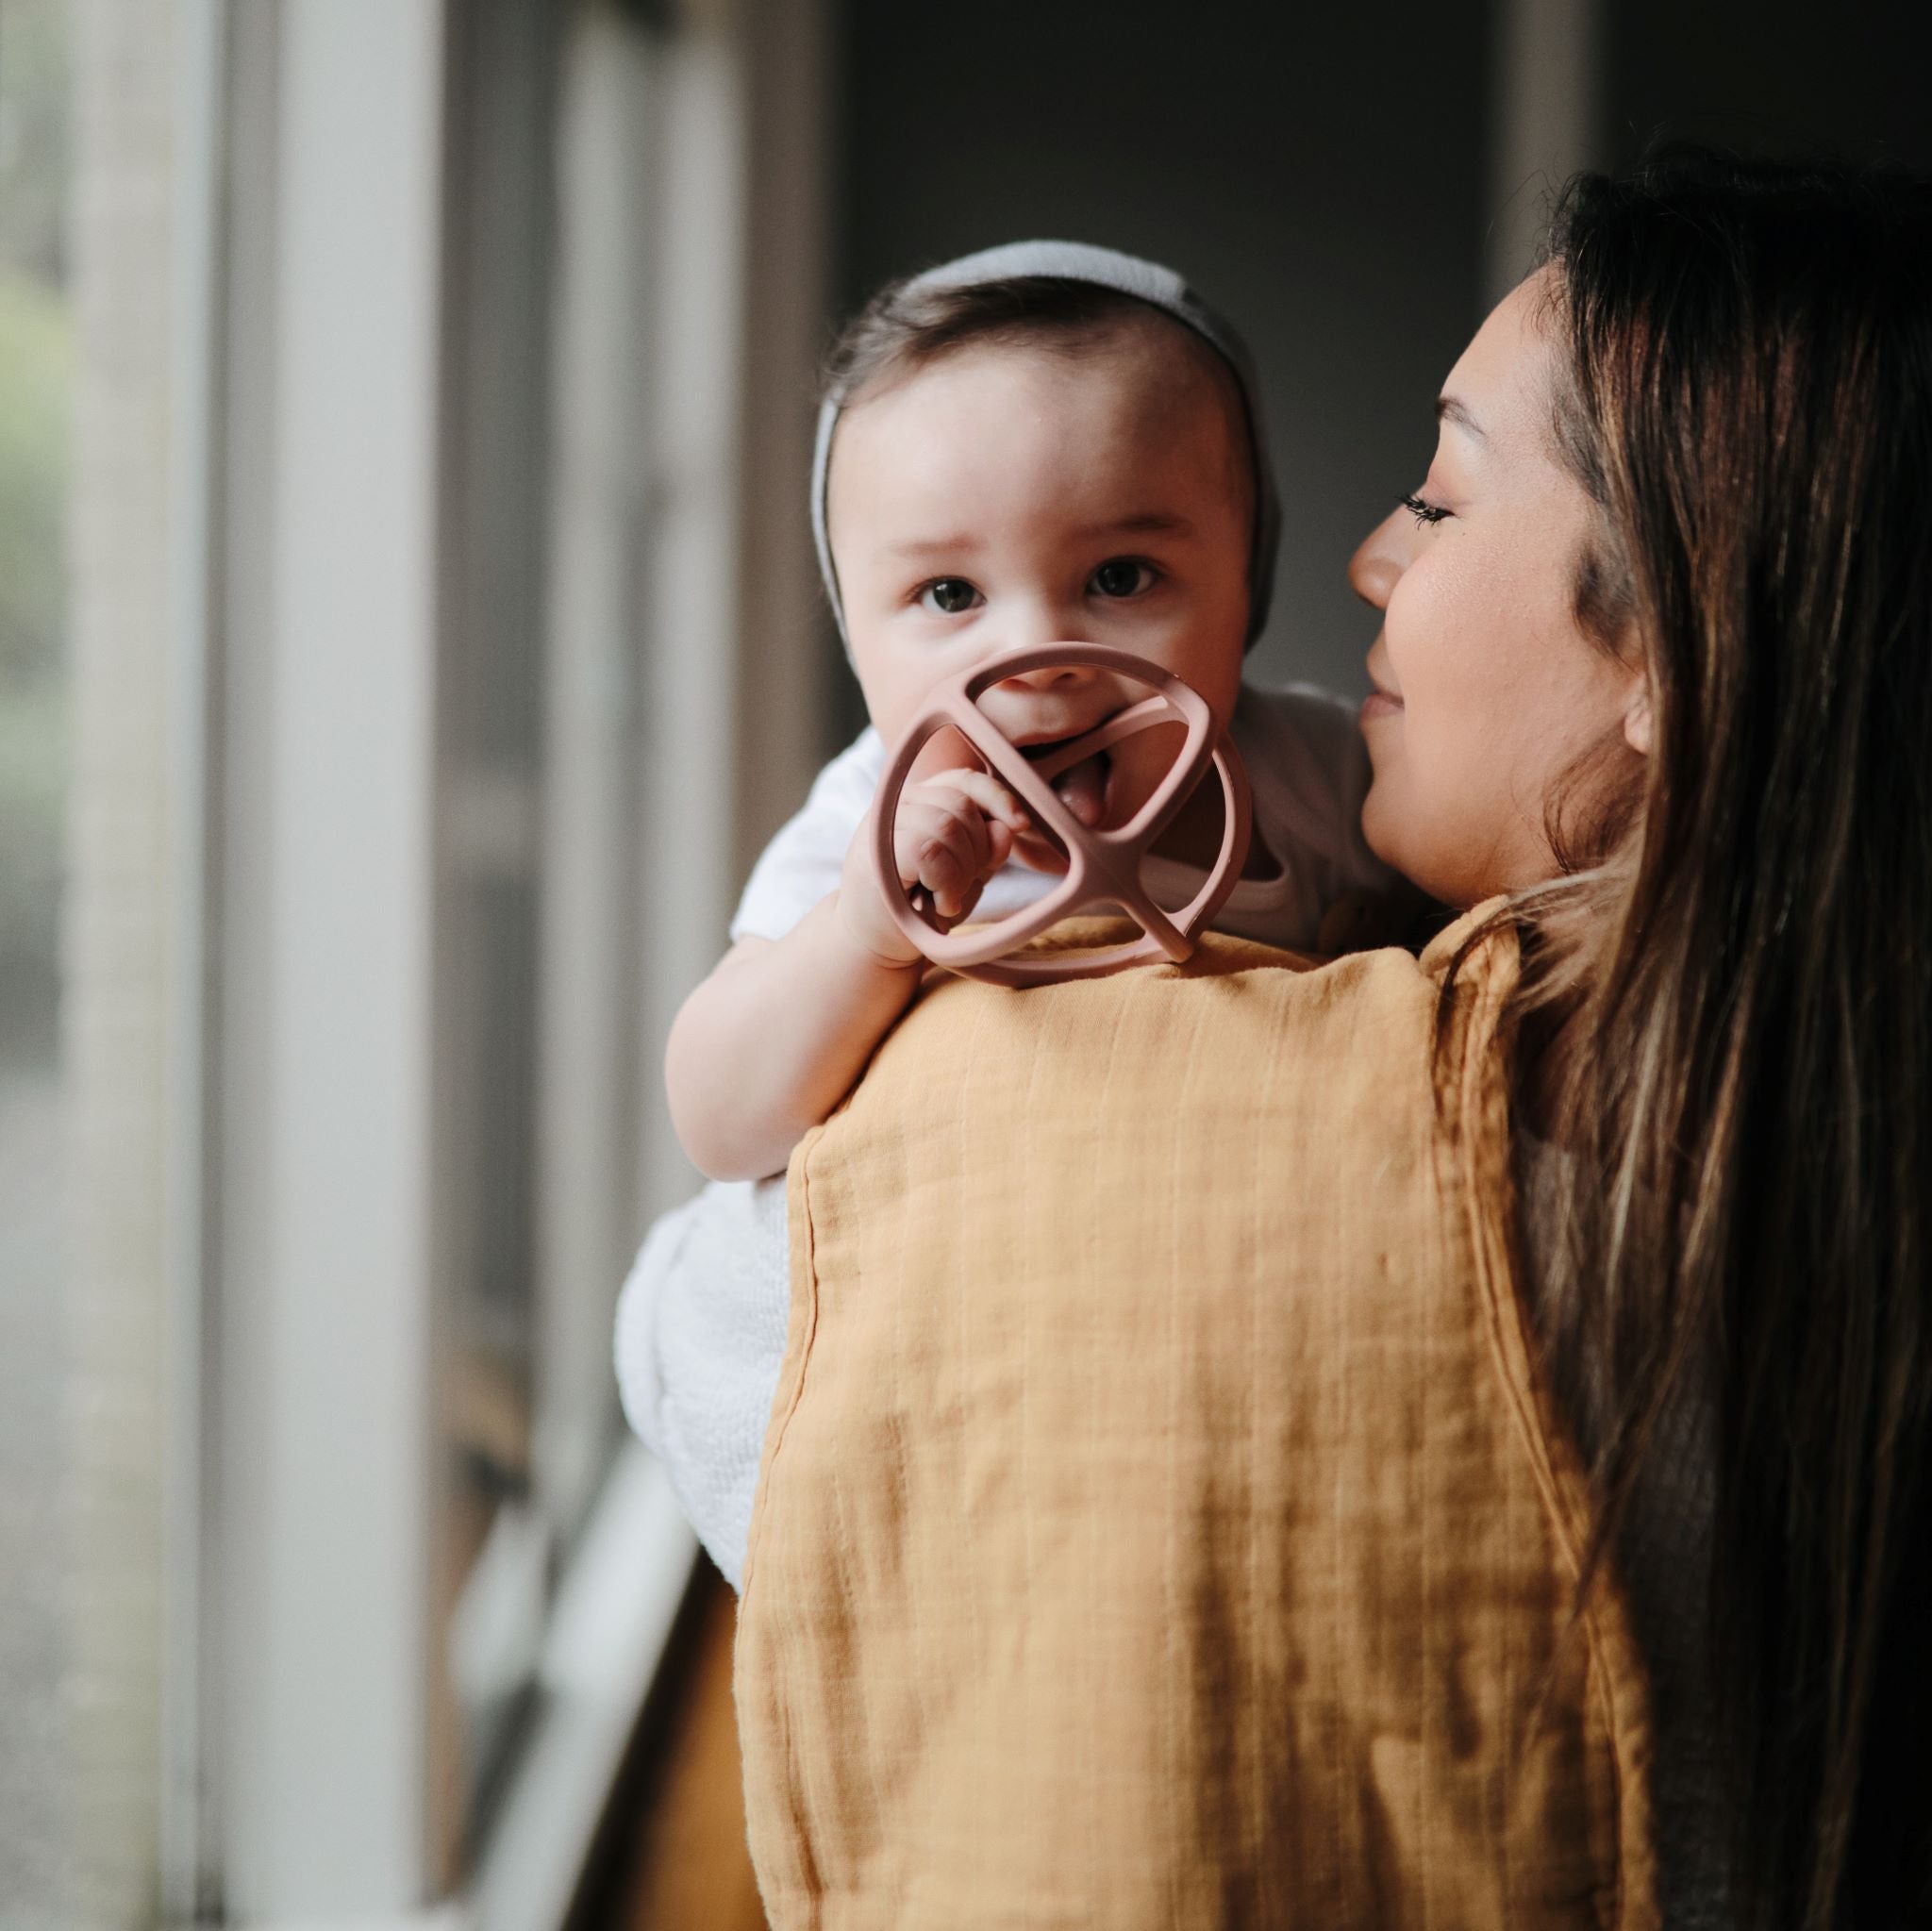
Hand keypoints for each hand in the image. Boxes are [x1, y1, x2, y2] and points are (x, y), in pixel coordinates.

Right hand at [836, 769, 1030, 965]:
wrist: (878, 943)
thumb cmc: (923, 906)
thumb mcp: (967, 873)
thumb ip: (988, 848)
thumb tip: (1009, 827)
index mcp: (922, 799)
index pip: (965, 780)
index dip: (997, 797)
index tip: (1021, 824)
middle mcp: (899, 803)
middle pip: (961, 805)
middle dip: (977, 850)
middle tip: (962, 884)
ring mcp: (883, 824)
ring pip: (947, 826)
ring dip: (961, 871)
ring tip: (948, 897)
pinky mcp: (876, 852)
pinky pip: (929, 851)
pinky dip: (946, 882)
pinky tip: (940, 903)